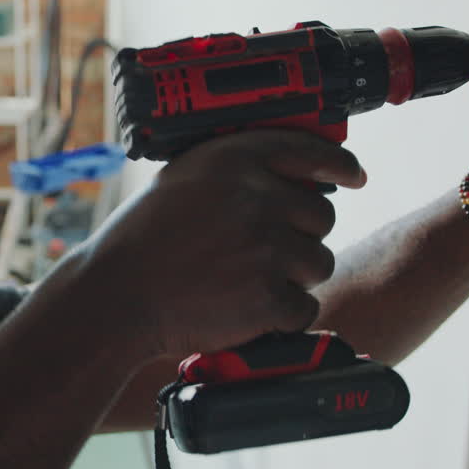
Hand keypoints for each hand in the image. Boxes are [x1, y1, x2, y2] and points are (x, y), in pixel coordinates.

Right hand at [68, 130, 366, 359]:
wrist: (115, 297)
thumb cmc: (143, 241)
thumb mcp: (183, 180)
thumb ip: (236, 172)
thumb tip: (295, 178)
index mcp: (233, 159)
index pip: (311, 151)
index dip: (339, 165)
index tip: (353, 176)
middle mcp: (256, 197)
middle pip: (321, 217)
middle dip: (298, 236)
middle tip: (259, 253)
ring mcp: (266, 248)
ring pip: (318, 264)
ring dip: (292, 278)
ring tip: (243, 283)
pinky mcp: (269, 298)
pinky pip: (304, 307)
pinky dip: (282, 317)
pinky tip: (244, 311)